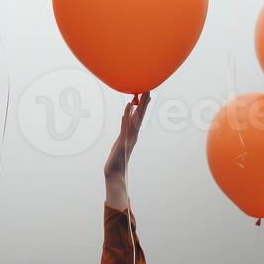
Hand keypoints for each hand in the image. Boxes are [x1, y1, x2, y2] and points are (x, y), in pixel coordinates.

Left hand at [104, 93, 149, 208]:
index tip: (146, 94)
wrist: (115, 174)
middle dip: (144, 103)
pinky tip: (128, 109)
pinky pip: (125, 127)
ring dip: (138, 107)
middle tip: (148, 89)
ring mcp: (128, 138)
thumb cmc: (117, 161)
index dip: (143, 105)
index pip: (139, 117)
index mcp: (132, 135)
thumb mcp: (121, 144)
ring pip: (135, 120)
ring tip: (142, 95)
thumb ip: (124, 134)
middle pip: (140, 116)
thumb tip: (125, 124)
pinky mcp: (122, 142)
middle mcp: (132, 135)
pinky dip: (127, 117)